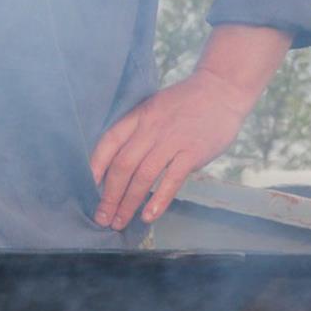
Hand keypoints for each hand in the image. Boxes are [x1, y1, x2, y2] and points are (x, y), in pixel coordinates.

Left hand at [88, 69, 252, 230]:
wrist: (221, 89)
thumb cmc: (186, 101)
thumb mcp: (155, 106)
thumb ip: (139, 129)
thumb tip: (120, 162)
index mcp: (139, 116)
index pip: (110, 142)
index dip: (96, 166)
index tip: (88, 187)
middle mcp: (151, 128)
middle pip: (123, 165)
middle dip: (109, 195)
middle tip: (102, 217)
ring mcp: (172, 140)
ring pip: (143, 176)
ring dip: (128, 203)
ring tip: (120, 221)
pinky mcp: (193, 152)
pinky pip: (171, 180)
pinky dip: (158, 200)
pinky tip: (148, 216)